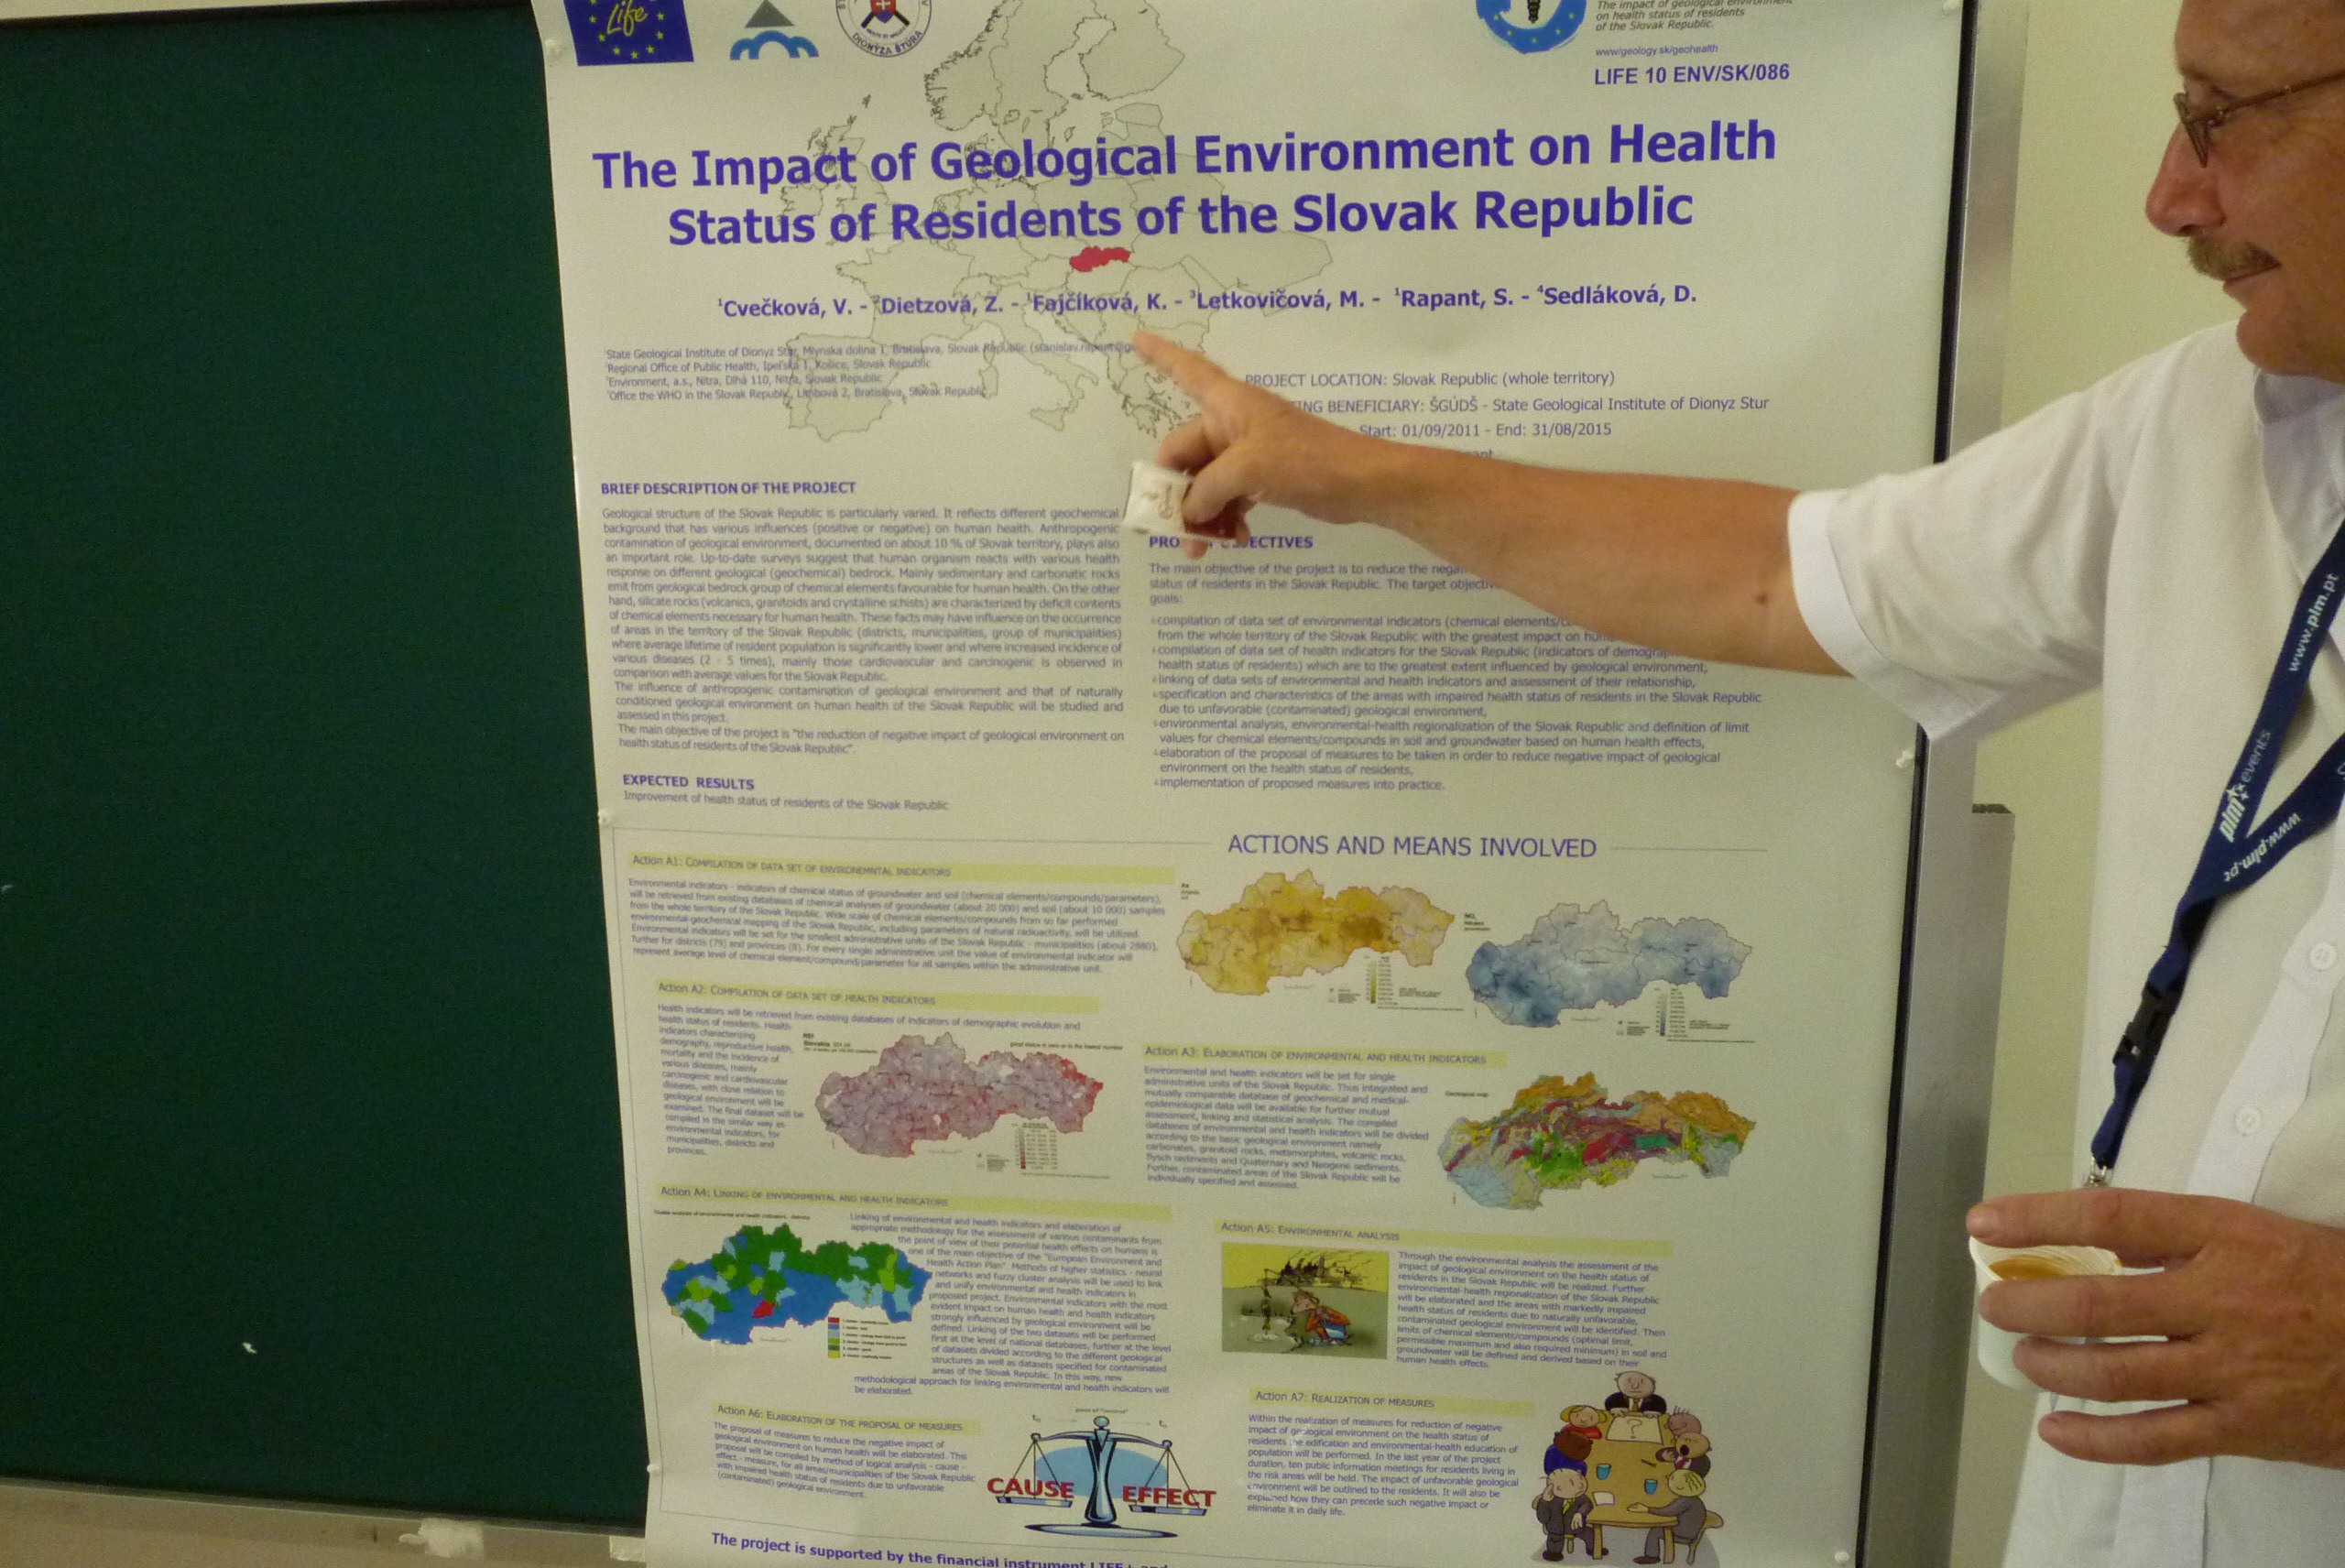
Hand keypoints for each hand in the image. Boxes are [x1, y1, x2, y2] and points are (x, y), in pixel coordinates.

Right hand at [1132, 330, 1395, 558]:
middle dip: (1175, 493)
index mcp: (1227, 403)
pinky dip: (1227, 518)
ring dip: (1201, 516)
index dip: (1159, 356)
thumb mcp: (1246, 470)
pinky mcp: (1264, 478)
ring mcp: (1248, 452)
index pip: (1185, 370)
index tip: (1133, 338)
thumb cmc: (1304, 460)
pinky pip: (1230, 497)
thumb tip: (1189, 514)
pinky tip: (1235, 541)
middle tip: (1168, 530)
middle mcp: (1232, 423)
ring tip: (1199, 551)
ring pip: (1206, 483)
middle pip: (1184, 452)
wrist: (1360, 483)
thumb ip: (1206, 490)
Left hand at [1969, 1186, 2344, 1466]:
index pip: (2112, 1217)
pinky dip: (2096, 1441)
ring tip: (2023, 1356)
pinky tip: (2056, 1432)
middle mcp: (2223, 1300)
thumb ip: (2182, 1235)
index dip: (2039, 1218)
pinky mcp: (2246, 1429)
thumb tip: (2104, 1239)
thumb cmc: (2330, 1283)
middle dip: (2028, 1303)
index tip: (1984, 1223)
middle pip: (2099, 1304)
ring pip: (2117, 1374)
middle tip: (1994, 1303)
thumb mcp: (2264, 1233)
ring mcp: (2233, 1370)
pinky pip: (2156, 1441)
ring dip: (2054, 1366)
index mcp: (2227, 1236)